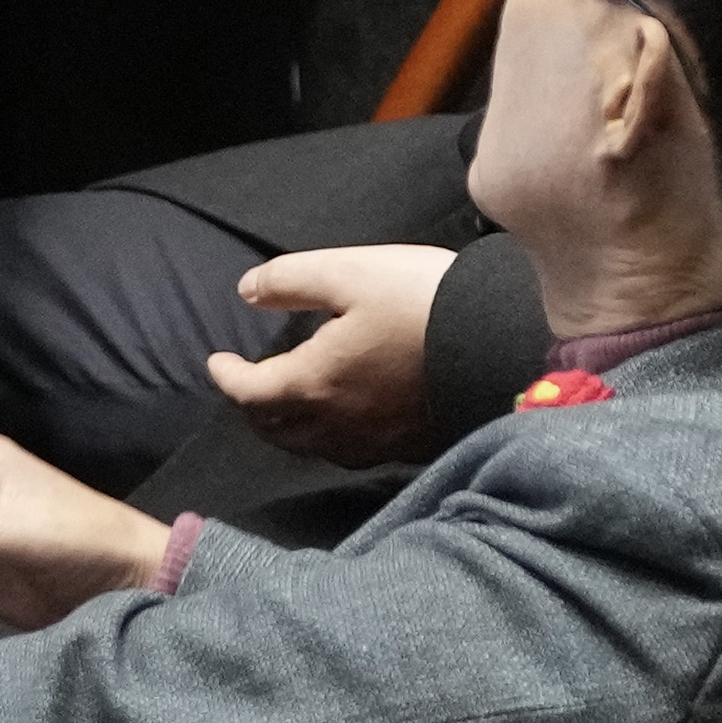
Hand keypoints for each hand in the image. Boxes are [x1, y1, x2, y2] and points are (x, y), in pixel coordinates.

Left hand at [204, 244, 457, 465]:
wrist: (505, 343)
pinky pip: (353, 451)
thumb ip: (291, 280)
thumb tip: (247, 291)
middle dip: (253, 409)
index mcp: (313, 382)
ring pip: (313, 447)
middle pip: (276, 430)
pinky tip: (344, 417)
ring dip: (290, 426)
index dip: (227, 377)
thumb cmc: (421, 301)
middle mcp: (337, 425)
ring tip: (289, 402)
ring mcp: (375, 443)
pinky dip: (331, 436)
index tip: (216, 362)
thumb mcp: (350, 271)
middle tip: (247, 387)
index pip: (250, 392)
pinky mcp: (409, 446)